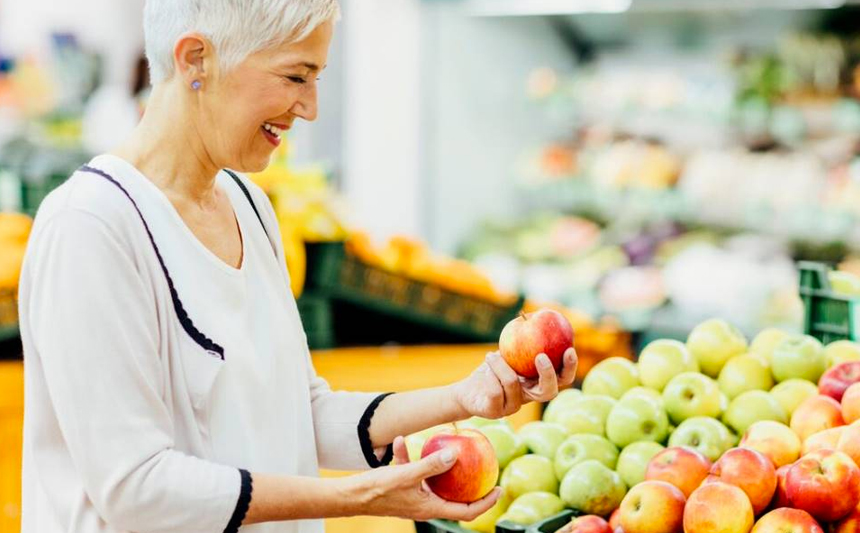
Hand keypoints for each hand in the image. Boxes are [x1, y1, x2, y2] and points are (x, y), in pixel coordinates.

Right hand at [347, 437, 501, 521]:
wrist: (350, 497)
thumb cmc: (377, 490)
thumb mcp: (406, 475)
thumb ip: (431, 464)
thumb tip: (455, 454)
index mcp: (430, 508)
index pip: (467, 511)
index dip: (486, 503)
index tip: (499, 488)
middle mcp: (425, 504)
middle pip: (455, 497)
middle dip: (469, 483)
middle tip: (483, 467)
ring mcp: (414, 496)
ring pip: (432, 480)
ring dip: (435, 463)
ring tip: (444, 446)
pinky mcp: (402, 487)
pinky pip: (412, 471)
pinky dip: (409, 457)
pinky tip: (401, 441)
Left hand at [452, 348, 577, 418]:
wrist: (466, 390)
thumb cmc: (490, 368)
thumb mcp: (507, 351)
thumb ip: (522, 340)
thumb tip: (535, 314)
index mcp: (536, 383)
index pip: (561, 380)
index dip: (569, 367)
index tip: (569, 349)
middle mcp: (528, 398)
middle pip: (549, 392)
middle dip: (548, 374)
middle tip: (541, 355)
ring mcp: (512, 407)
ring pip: (512, 383)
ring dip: (501, 365)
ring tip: (491, 355)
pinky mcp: (494, 411)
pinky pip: (495, 390)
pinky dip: (489, 373)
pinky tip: (485, 366)